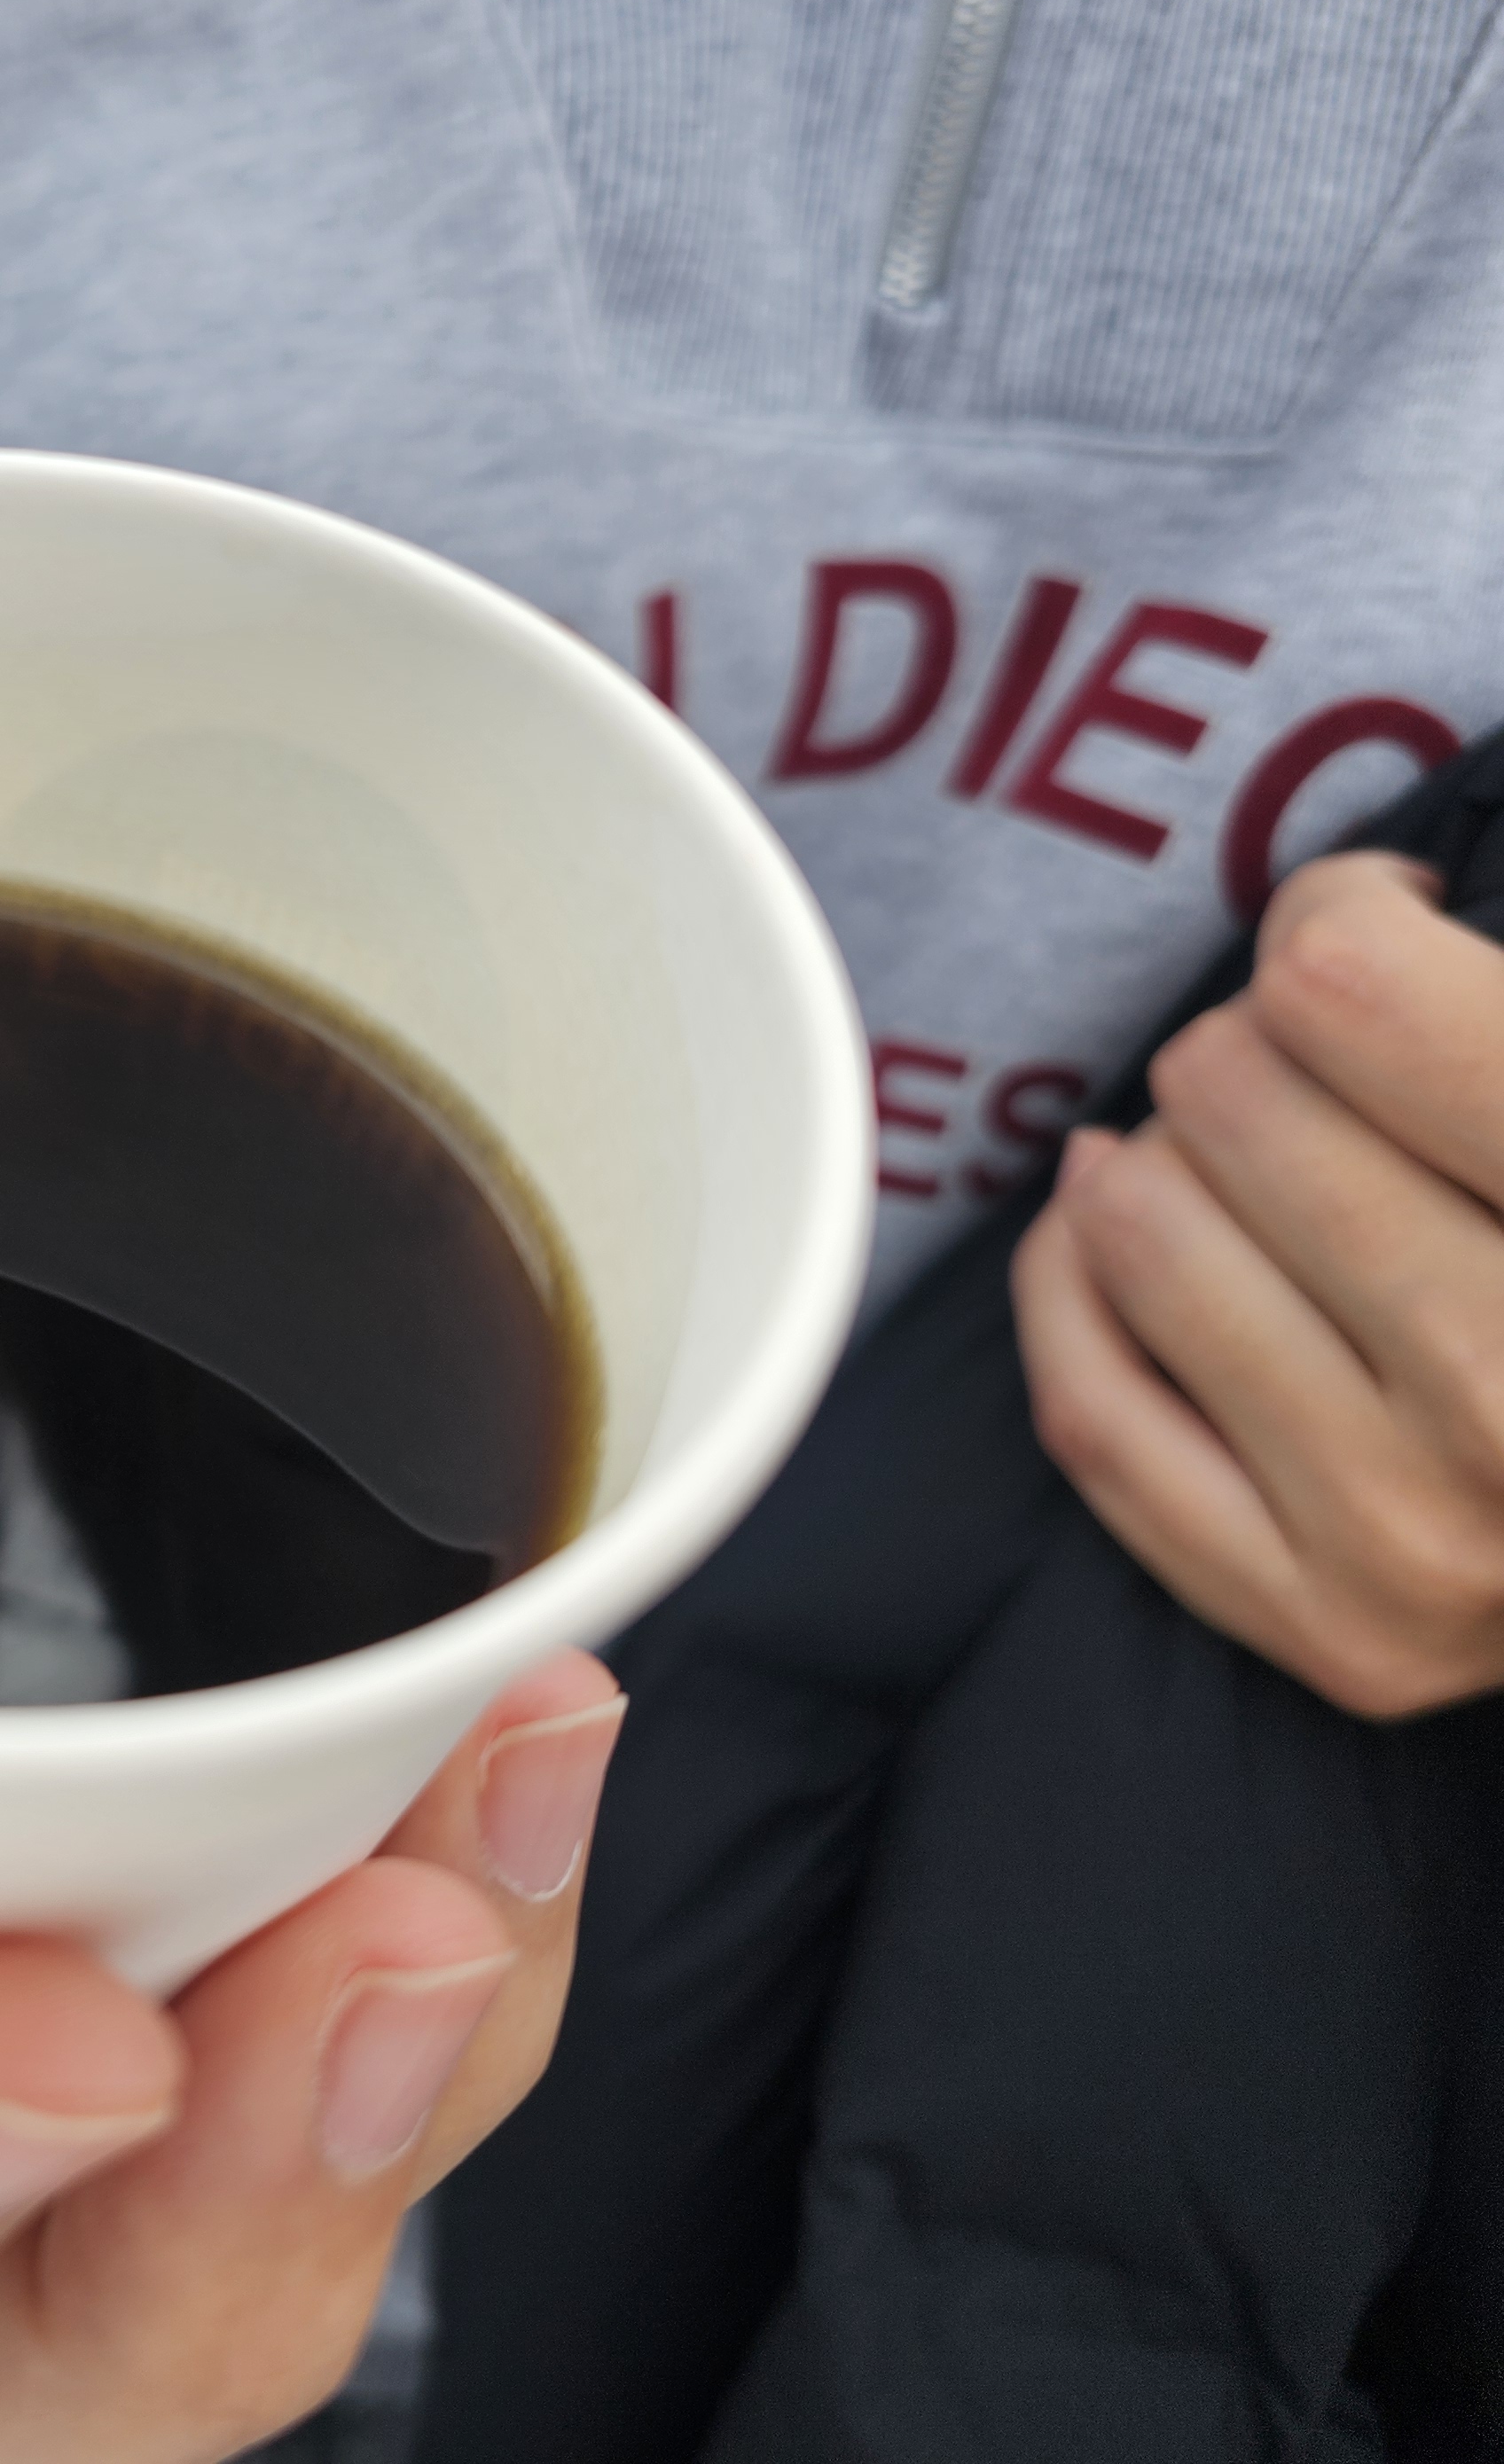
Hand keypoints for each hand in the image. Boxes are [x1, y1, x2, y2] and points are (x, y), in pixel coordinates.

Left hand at [1014, 850, 1503, 1717]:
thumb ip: (1466, 1011)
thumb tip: (1333, 902)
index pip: (1348, 988)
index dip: (1339, 921)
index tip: (1362, 929)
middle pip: (1237, 1096)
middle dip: (1244, 1047)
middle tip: (1286, 1060)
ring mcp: (1427, 1532)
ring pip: (1148, 1234)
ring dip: (1153, 1162)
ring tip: (1205, 1147)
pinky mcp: (1338, 1631)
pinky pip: (1095, 1415)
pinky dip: (1070, 1292)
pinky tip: (1105, 1237)